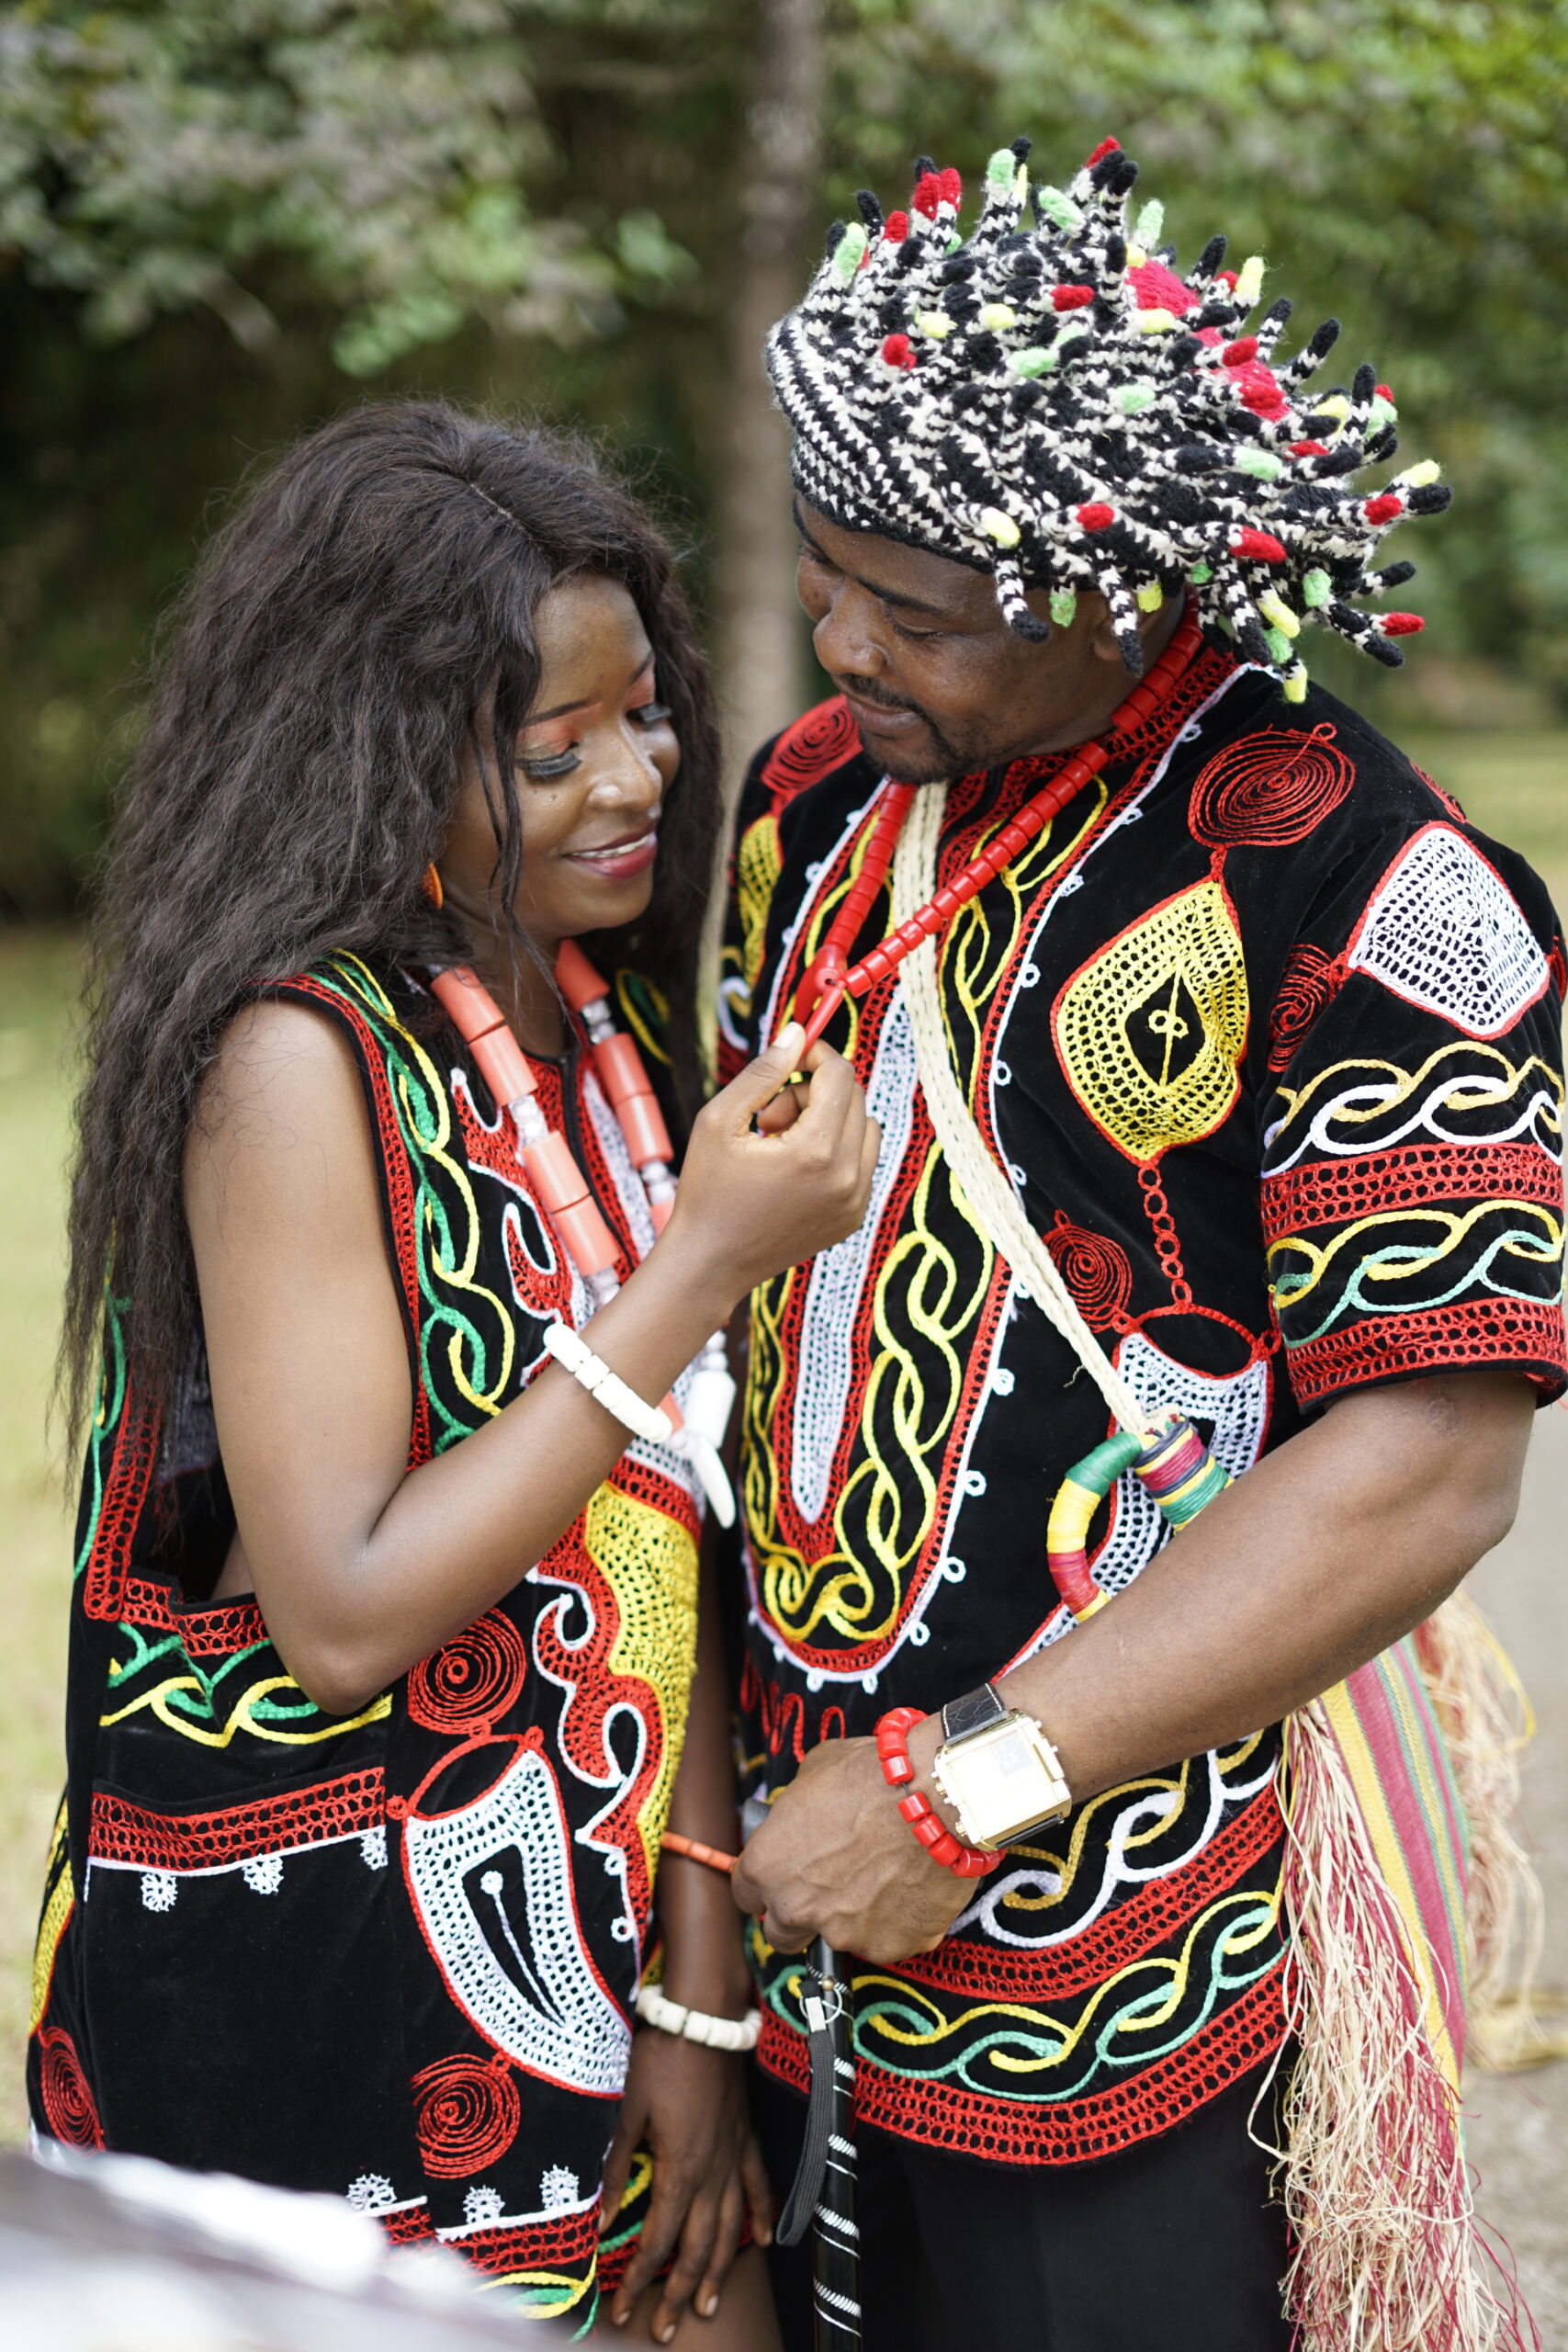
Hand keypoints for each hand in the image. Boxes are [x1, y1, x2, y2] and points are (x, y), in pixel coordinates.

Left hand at [599, 2031, 773, 2340]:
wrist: (703, 2015)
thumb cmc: (660, 2055)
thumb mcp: (626, 2110)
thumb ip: (615, 2169)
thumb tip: (603, 2221)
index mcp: (680, 2168)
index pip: (660, 2241)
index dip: (641, 2279)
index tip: (624, 2308)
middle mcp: (712, 2172)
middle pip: (699, 2247)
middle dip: (680, 2293)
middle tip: (665, 2330)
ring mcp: (734, 2155)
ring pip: (731, 2227)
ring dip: (720, 2271)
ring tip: (709, 2307)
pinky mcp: (745, 2135)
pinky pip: (759, 2184)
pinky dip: (762, 2215)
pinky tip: (764, 2241)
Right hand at [664, 1028, 879, 1310]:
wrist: (710, 1264)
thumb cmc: (707, 1191)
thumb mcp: (720, 1121)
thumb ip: (763, 1072)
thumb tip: (797, 1033)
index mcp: (816, 1151)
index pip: (839, 1076)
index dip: (815, 1054)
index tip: (791, 1058)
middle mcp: (847, 1177)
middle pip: (855, 1097)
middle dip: (814, 1091)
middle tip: (769, 1114)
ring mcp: (855, 1201)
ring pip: (865, 1128)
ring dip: (828, 1121)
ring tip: (781, 1145)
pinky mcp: (854, 1217)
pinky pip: (862, 1162)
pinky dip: (835, 1151)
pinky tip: (793, 1171)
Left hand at [730, 1735, 970, 1966]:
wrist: (934, 1796)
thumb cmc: (872, 1775)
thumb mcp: (814, 1773)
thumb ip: (795, 1810)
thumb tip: (799, 1816)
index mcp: (766, 1866)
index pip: (745, 1894)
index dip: (766, 1883)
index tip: (785, 1874)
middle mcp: (796, 1909)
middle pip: (781, 1933)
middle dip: (799, 1916)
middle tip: (829, 1886)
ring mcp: (843, 1935)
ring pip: (840, 1936)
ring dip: (855, 1914)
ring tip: (886, 1873)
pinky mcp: (889, 1947)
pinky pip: (889, 1938)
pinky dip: (898, 1920)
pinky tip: (912, 1883)